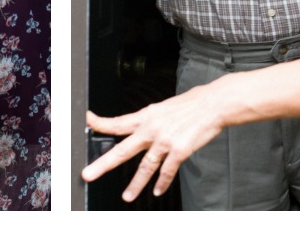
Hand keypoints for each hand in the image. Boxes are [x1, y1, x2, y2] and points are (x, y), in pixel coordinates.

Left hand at [84, 84, 235, 199]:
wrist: (213, 104)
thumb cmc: (191, 104)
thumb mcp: (164, 107)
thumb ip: (150, 119)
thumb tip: (139, 126)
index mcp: (147, 116)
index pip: (118, 122)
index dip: (100, 123)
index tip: (86, 121)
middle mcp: (152, 129)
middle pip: (122, 150)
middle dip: (103, 164)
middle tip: (88, 174)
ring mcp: (165, 141)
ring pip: (145, 167)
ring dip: (135, 184)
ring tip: (127, 196)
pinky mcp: (180, 150)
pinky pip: (167, 171)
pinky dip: (162, 183)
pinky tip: (157, 190)